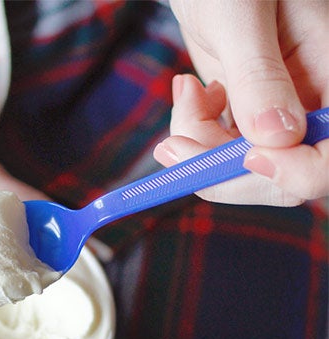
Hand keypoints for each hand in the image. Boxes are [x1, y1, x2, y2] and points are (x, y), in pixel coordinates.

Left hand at [158, 0, 328, 204]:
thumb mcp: (242, 14)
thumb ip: (259, 75)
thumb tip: (275, 139)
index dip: (294, 171)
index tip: (245, 156)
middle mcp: (311, 100)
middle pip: (282, 175)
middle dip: (221, 166)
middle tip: (174, 144)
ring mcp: (278, 111)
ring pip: (242, 166)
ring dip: (199, 146)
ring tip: (186, 94)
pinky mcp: (246, 113)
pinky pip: (221, 148)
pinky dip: (195, 132)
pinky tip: (190, 92)